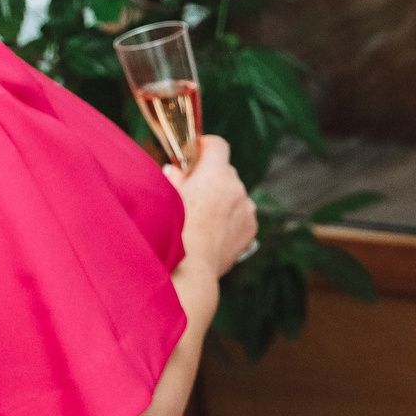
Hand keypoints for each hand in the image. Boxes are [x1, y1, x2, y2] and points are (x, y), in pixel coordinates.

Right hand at [165, 136, 256, 282]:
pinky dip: (229, 219)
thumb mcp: (165, 197)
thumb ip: (173, 178)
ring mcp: (247, 209)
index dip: (205, 147)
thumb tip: (176, 171)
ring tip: (199, 220)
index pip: (218, 145)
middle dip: (210, 178)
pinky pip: (241, 215)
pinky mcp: (251, 229)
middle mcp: (237, 188)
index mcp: (215, 175)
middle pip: (225, 172)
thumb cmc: (171, 231)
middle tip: (190, 192)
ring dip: (221, 200)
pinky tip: (210, 233)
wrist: (190, 270)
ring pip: (234, 195)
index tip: (195, 153)